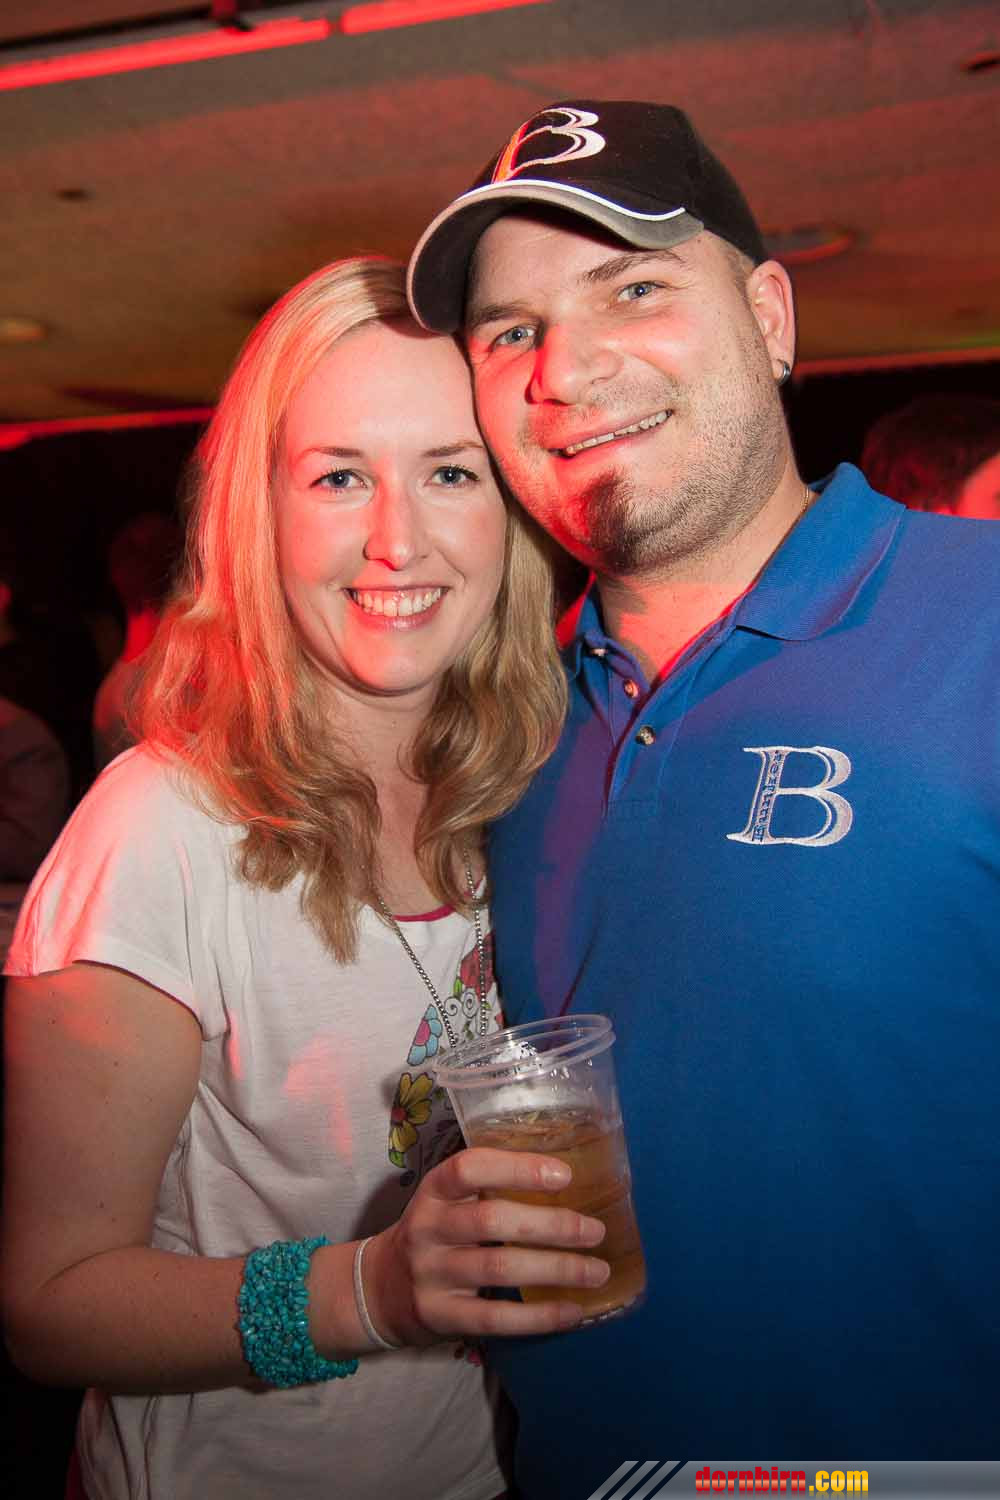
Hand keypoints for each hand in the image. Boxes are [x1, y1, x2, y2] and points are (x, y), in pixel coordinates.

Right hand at [363, 1147, 609, 1343]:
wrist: (377, 1290)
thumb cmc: (432, 1235)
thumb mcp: (446, 1202)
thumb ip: (488, 1189)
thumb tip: (565, 1180)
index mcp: (433, 1191)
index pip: (470, 1167)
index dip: (518, 1168)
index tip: (565, 1174)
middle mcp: (428, 1228)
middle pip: (492, 1220)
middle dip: (551, 1224)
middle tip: (595, 1230)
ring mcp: (430, 1274)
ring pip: (499, 1268)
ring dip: (556, 1269)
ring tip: (598, 1271)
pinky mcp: (439, 1316)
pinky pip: (495, 1318)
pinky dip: (538, 1316)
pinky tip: (573, 1311)